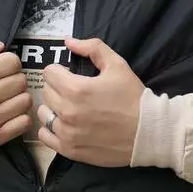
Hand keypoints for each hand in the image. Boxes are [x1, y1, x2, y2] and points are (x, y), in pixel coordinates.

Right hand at [0, 23, 32, 151]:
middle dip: (15, 80)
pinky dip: (21, 117)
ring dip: (19, 98)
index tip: (1, 68)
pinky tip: (10, 113)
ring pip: (25, 101)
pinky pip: (24, 122)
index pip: (12, 62)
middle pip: (21, 81)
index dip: (9, 62)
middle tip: (5, 83)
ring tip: (8, 98)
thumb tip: (0, 45)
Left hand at [37, 37, 144, 167]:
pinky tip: (65, 125)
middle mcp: (67, 111)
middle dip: (57, 88)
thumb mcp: (117, 65)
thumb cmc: (133, 97)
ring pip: (44, 113)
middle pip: (46, 92)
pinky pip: (45, 136)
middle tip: (74, 91)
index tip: (71, 75)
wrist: (148, 132)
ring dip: (53, 108)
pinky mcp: (69, 149)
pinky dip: (51, 129)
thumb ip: (92, 48)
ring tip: (70, 109)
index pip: (49, 73)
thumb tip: (68, 41)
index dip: (60, 71)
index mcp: (76, 89)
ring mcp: (66, 133)